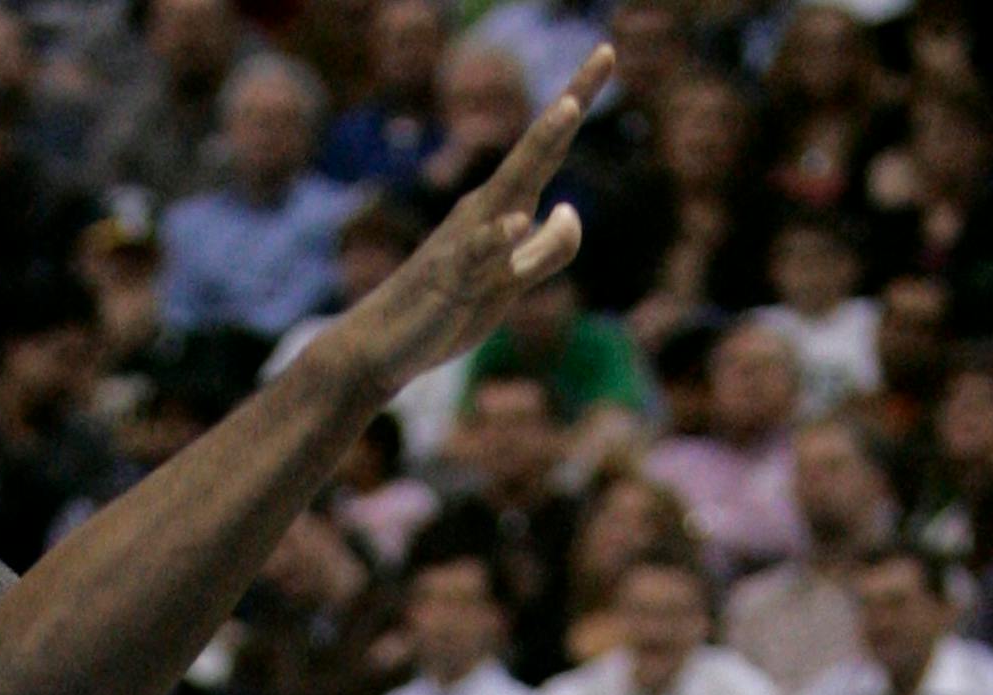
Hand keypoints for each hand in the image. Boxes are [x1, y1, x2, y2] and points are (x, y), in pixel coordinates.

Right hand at [332, 48, 611, 396]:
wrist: (384, 343)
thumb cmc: (448, 307)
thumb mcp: (511, 282)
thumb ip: (547, 250)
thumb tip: (570, 210)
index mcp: (505, 205)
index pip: (548, 148)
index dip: (578, 100)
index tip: (607, 53)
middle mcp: (489, 209)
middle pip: (537, 150)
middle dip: (571, 102)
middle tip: (605, 52)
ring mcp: (470, 240)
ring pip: (512, 188)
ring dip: (539, 146)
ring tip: (569, 109)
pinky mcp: (452, 278)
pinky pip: (477, 254)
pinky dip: (495, 237)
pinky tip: (514, 223)